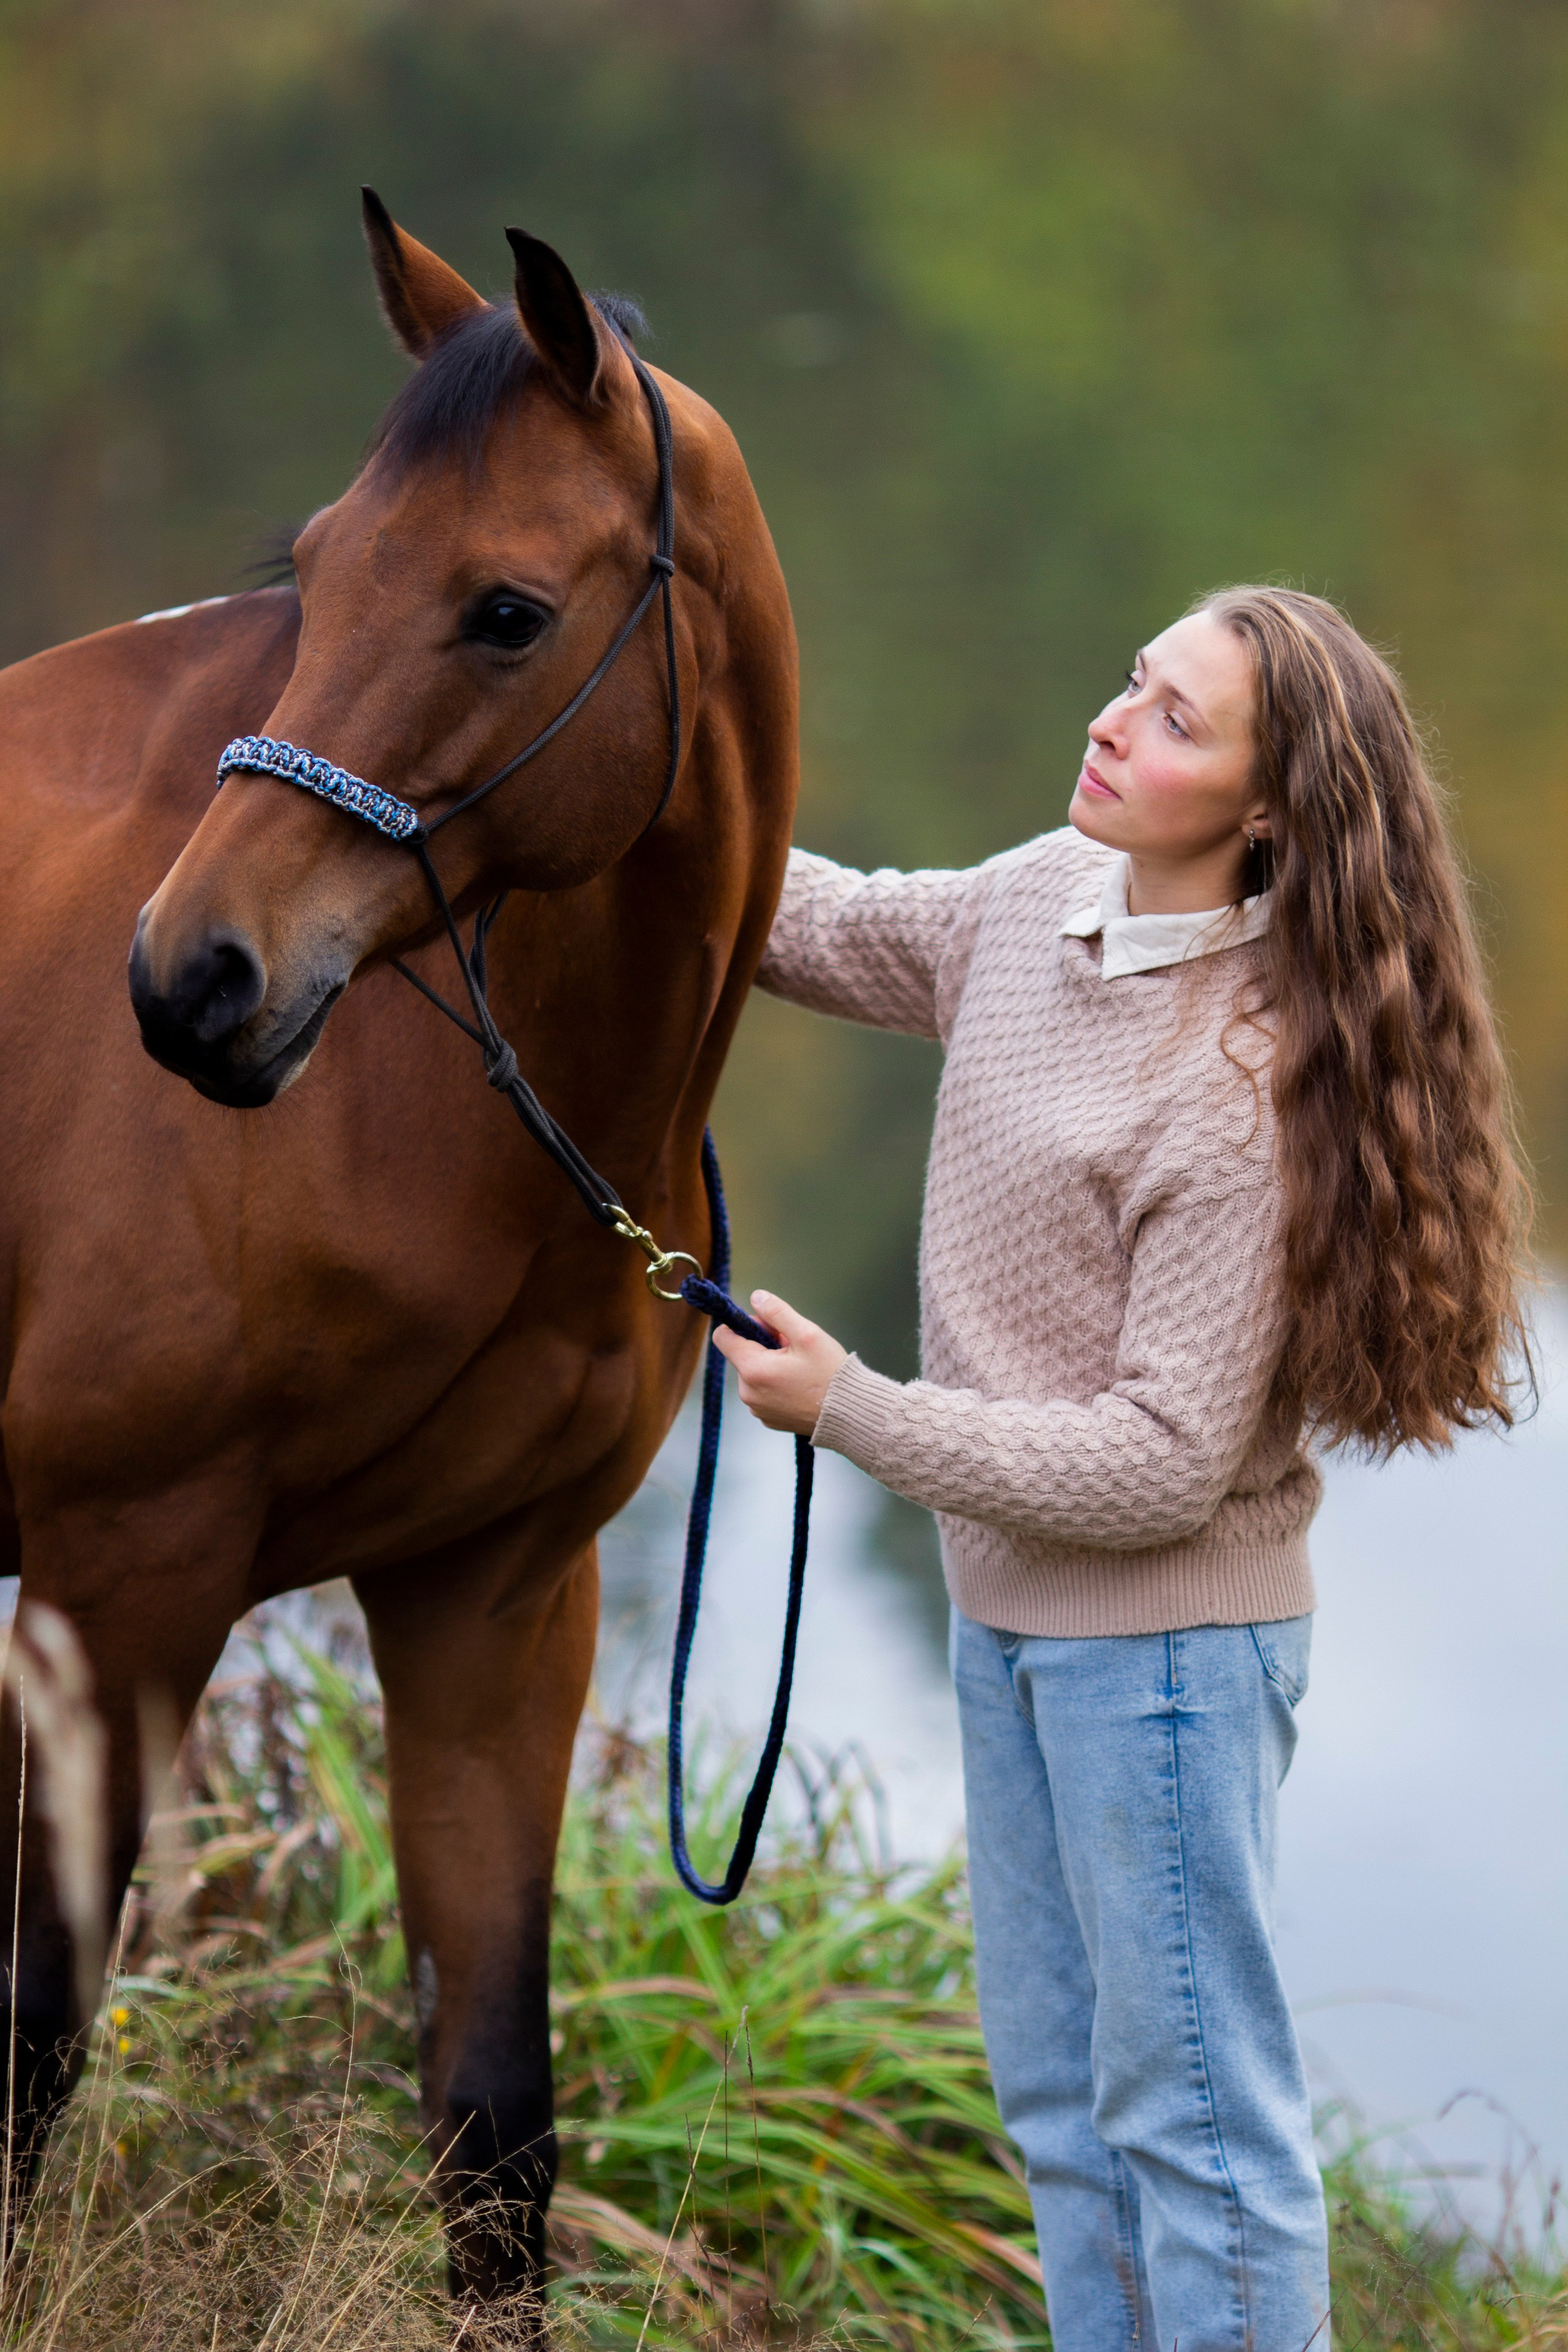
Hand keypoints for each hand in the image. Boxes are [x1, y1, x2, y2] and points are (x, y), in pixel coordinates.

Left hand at [711, 1291, 848, 1435]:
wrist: (850, 1414)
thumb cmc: (831, 1375)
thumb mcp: (807, 1334)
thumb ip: (777, 1312)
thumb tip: (756, 1297)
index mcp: (753, 1370)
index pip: (723, 1337)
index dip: (745, 1325)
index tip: (769, 1328)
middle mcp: (748, 1393)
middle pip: (742, 1354)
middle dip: (764, 1345)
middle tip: (794, 1348)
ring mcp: (757, 1408)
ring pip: (753, 1373)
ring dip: (771, 1365)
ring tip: (800, 1368)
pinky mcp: (768, 1418)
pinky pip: (763, 1392)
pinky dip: (776, 1384)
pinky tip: (800, 1385)